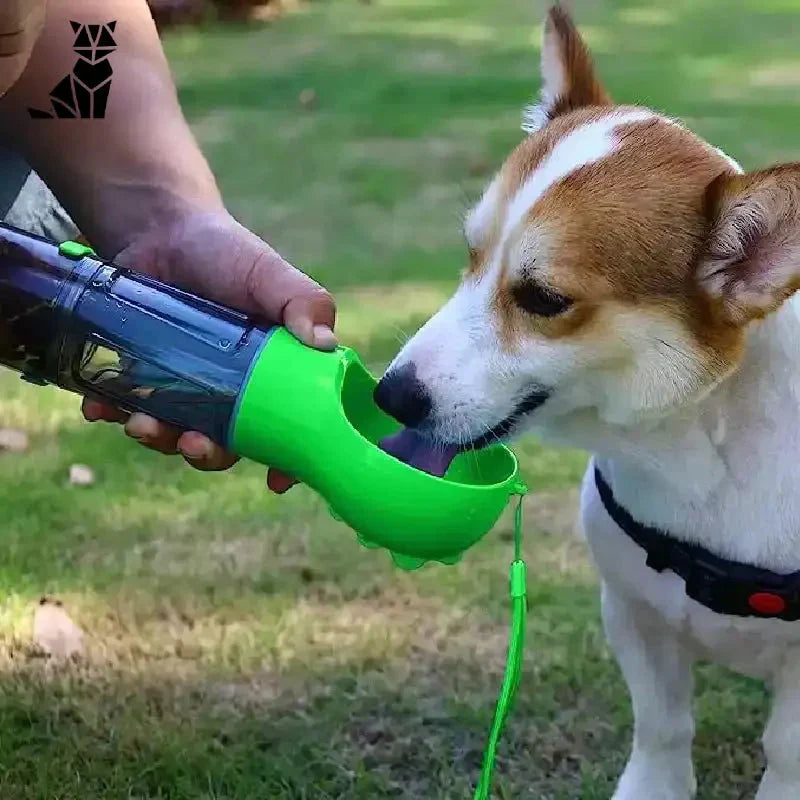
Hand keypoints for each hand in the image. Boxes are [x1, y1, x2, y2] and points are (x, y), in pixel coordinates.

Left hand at [81, 209, 335, 492]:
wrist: (161, 229)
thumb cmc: (227, 253)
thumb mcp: (269, 274)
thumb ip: (302, 301)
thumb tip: (325, 343)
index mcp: (271, 375)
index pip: (288, 427)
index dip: (288, 459)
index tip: (277, 480)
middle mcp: (232, 390)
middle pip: (227, 443)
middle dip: (209, 454)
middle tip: (195, 444)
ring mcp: (185, 387)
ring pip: (175, 432)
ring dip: (158, 439)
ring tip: (139, 424)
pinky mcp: (143, 377)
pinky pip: (126, 409)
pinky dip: (111, 413)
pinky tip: (98, 408)